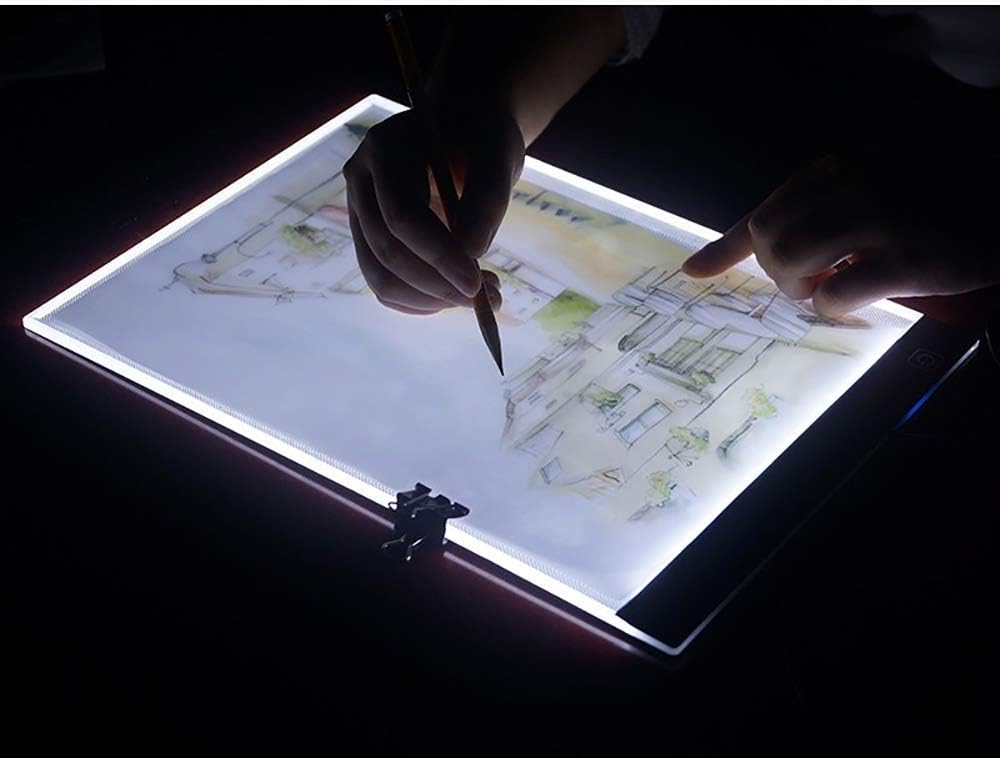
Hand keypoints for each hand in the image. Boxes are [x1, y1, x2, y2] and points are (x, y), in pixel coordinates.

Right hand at [344, 107, 524, 314]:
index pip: (402, 216)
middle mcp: (360, 181)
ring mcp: (359, 213)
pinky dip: (423, 301)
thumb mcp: (497, 153)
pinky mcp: (368, 239)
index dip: (438, 256)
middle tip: (490, 298)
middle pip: (386, 252)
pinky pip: (385, 286)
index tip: (476, 285)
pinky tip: (460, 292)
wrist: (465, 132)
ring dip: (432, 300)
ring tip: (485, 296)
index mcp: (384, 149)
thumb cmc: (482, 136)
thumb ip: (488, 197)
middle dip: (438, 285)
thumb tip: (473, 252)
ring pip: (380, 278)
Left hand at [682, 153, 999, 315]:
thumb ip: (796, 216)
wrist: (998, 203)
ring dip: (800, 288)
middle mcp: (852, 183)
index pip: (762, 212)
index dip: (724, 248)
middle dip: (776, 271)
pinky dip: (834, 306)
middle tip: (805, 281)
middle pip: (769, 238)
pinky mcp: (907, 258)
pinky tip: (857, 296)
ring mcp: (880, 219)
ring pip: (792, 261)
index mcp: (835, 167)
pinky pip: (836, 294)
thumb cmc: (921, 202)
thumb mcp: (859, 191)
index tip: (693, 272)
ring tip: (827, 286)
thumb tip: (710, 263)